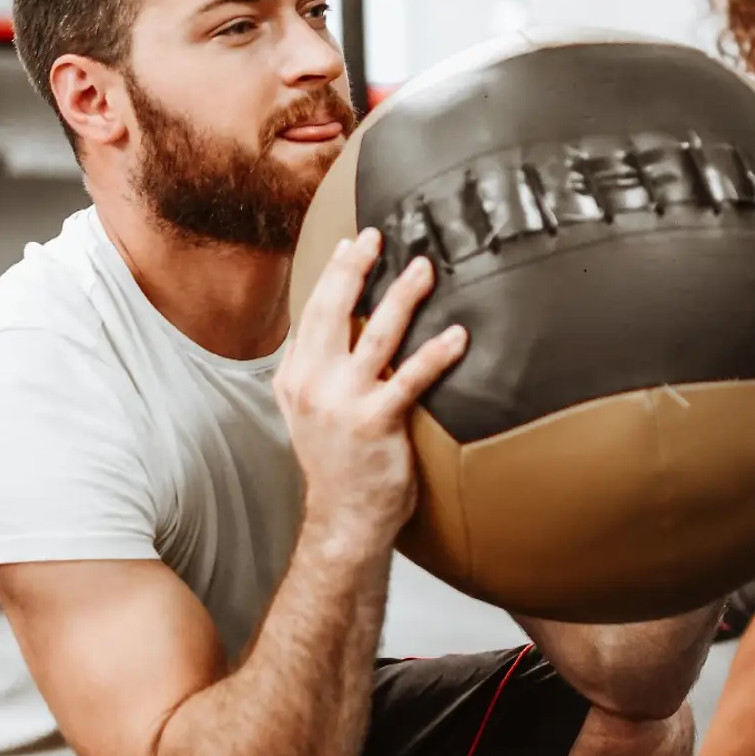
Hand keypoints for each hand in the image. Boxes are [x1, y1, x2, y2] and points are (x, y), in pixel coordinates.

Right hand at [275, 230, 467, 549]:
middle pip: (334, 310)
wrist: (344, 519)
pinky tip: (458, 335)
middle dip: (357, 268)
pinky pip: (410, 378)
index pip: (313, 311)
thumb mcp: (312, 411)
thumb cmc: (339, 464)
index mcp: (295, 376)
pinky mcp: (376, 423)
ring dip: (402, 296)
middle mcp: (313, 383)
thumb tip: (346, 329)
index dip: (334, 273)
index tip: (354, 244)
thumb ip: (322, 370)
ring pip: (376, 334)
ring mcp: (342, 402)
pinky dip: (436, 354)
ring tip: (424, 268)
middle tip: (380, 236)